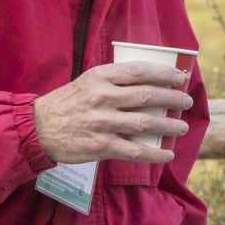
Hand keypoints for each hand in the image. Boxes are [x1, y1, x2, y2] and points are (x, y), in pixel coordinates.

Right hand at [33, 61, 192, 164]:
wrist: (37, 129)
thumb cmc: (67, 103)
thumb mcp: (88, 81)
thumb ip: (114, 80)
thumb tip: (150, 82)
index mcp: (100, 76)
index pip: (139, 70)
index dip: (163, 73)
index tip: (179, 77)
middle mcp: (102, 97)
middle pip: (147, 95)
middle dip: (173, 98)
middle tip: (186, 101)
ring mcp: (101, 122)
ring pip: (145, 122)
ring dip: (169, 125)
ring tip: (182, 127)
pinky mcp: (100, 146)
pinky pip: (134, 150)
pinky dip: (155, 153)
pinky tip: (167, 153)